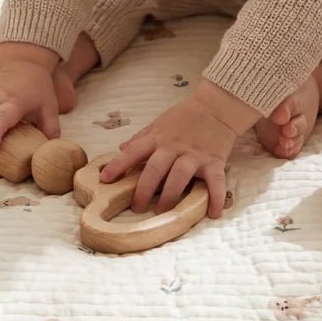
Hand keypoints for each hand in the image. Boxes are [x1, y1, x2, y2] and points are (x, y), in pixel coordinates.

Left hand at [98, 92, 238, 215]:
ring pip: (179, 176)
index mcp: (158, 138)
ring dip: (170, 196)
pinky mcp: (214, 162)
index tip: (104, 179)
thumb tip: (120, 148)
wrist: (216, 107)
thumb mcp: (159, 123)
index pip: (133, 151)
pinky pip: (216, 182)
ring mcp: (194, 155)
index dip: (117, 165)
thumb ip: (141, 138)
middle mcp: (174, 147)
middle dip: (144, 190)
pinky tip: (213, 213)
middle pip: (155, 169)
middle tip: (137, 207)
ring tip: (162, 213)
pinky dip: (215, 197)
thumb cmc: (185, 117)